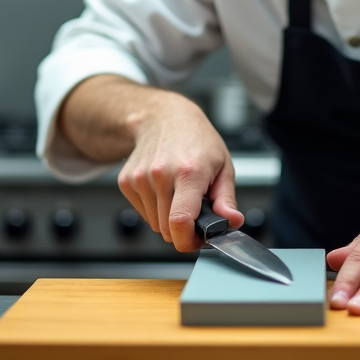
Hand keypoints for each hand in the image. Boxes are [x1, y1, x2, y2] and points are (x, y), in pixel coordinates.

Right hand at [116, 93, 242, 251]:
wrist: (164, 117)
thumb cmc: (197, 140)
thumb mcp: (223, 165)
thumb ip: (227, 199)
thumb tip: (232, 222)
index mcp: (189, 172)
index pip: (180, 222)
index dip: (189, 242)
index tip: (198, 240)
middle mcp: (161, 175)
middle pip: (167, 230)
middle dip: (183, 230)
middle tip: (195, 214)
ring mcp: (140, 178)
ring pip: (154, 225)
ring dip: (168, 219)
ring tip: (179, 195)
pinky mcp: (127, 181)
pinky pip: (143, 214)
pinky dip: (155, 210)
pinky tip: (164, 190)